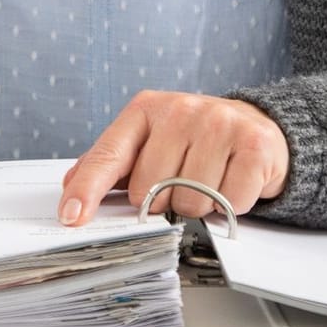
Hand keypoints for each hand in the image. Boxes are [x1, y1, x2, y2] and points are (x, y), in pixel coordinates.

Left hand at [58, 91, 288, 226]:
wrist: (255, 125)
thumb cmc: (194, 138)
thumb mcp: (149, 141)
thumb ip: (110, 163)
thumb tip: (71, 187)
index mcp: (146, 110)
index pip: (108, 156)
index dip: (88, 190)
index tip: (72, 216)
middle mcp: (180, 110)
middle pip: (150, 189)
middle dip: (163, 200)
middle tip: (180, 182)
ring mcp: (219, 124)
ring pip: (190, 201)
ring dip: (198, 205)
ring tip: (207, 182)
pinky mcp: (253, 144)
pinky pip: (229, 202)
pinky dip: (230, 205)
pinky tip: (231, 182)